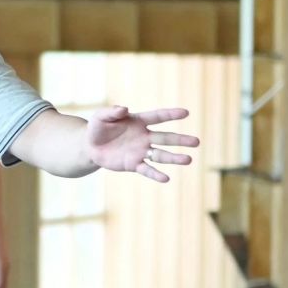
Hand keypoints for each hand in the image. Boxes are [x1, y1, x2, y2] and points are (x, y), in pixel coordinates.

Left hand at [84, 106, 199, 181]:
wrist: (90, 147)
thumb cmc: (97, 128)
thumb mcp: (100, 117)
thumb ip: (111, 112)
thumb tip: (124, 108)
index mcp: (139, 121)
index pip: (158, 117)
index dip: (170, 114)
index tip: (186, 113)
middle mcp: (144, 137)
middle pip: (165, 138)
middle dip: (180, 140)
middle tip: (196, 142)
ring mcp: (140, 151)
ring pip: (160, 155)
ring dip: (174, 158)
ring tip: (188, 160)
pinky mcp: (133, 164)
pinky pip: (147, 169)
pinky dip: (155, 174)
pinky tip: (166, 178)